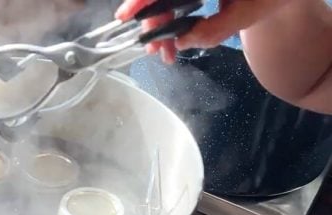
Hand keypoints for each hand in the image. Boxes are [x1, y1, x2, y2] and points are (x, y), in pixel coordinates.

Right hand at [115, 0, 290, 62]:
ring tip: (167, 52)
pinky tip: (175, 36)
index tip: (125, 17)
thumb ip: (213, 30)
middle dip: (154, 22)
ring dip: (163, 23)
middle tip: (156, 51)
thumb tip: (181, 43)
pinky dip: (172, 16)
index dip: (140, 0)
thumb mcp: (247, 13)